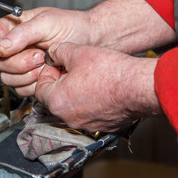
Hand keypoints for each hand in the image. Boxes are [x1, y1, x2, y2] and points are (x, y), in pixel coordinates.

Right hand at [0, 7, 93, 95]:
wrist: (90, 41)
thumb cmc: (71, 25)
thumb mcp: (46, 22)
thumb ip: (21, 33)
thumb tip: (0, 46)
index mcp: (13, 28)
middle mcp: (14, 47)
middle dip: (18, 62)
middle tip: (38, 55)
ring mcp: (22, 65)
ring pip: (8, 78)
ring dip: (27, 74)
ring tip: (44, 62)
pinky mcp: (31, 79)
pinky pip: (21, 89)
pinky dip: (34, 84)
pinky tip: (46, 72)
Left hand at [35, 42, 161, 132]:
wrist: (138, 86)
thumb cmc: (110, 72)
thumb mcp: (78, 52)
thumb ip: (59, 51)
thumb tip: (53, 52)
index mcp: (56, 100)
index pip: (40, 87)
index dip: (48, 72)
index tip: (58, 65)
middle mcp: (68, 117)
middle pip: (55, 98)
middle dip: (62, 82)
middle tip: (74, 70)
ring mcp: (85, 124)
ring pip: (72, 106)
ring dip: (76, 93)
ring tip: (90, 78)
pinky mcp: (102, 126)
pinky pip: (89, 113)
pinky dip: (91, 103)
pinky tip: (101, 89)